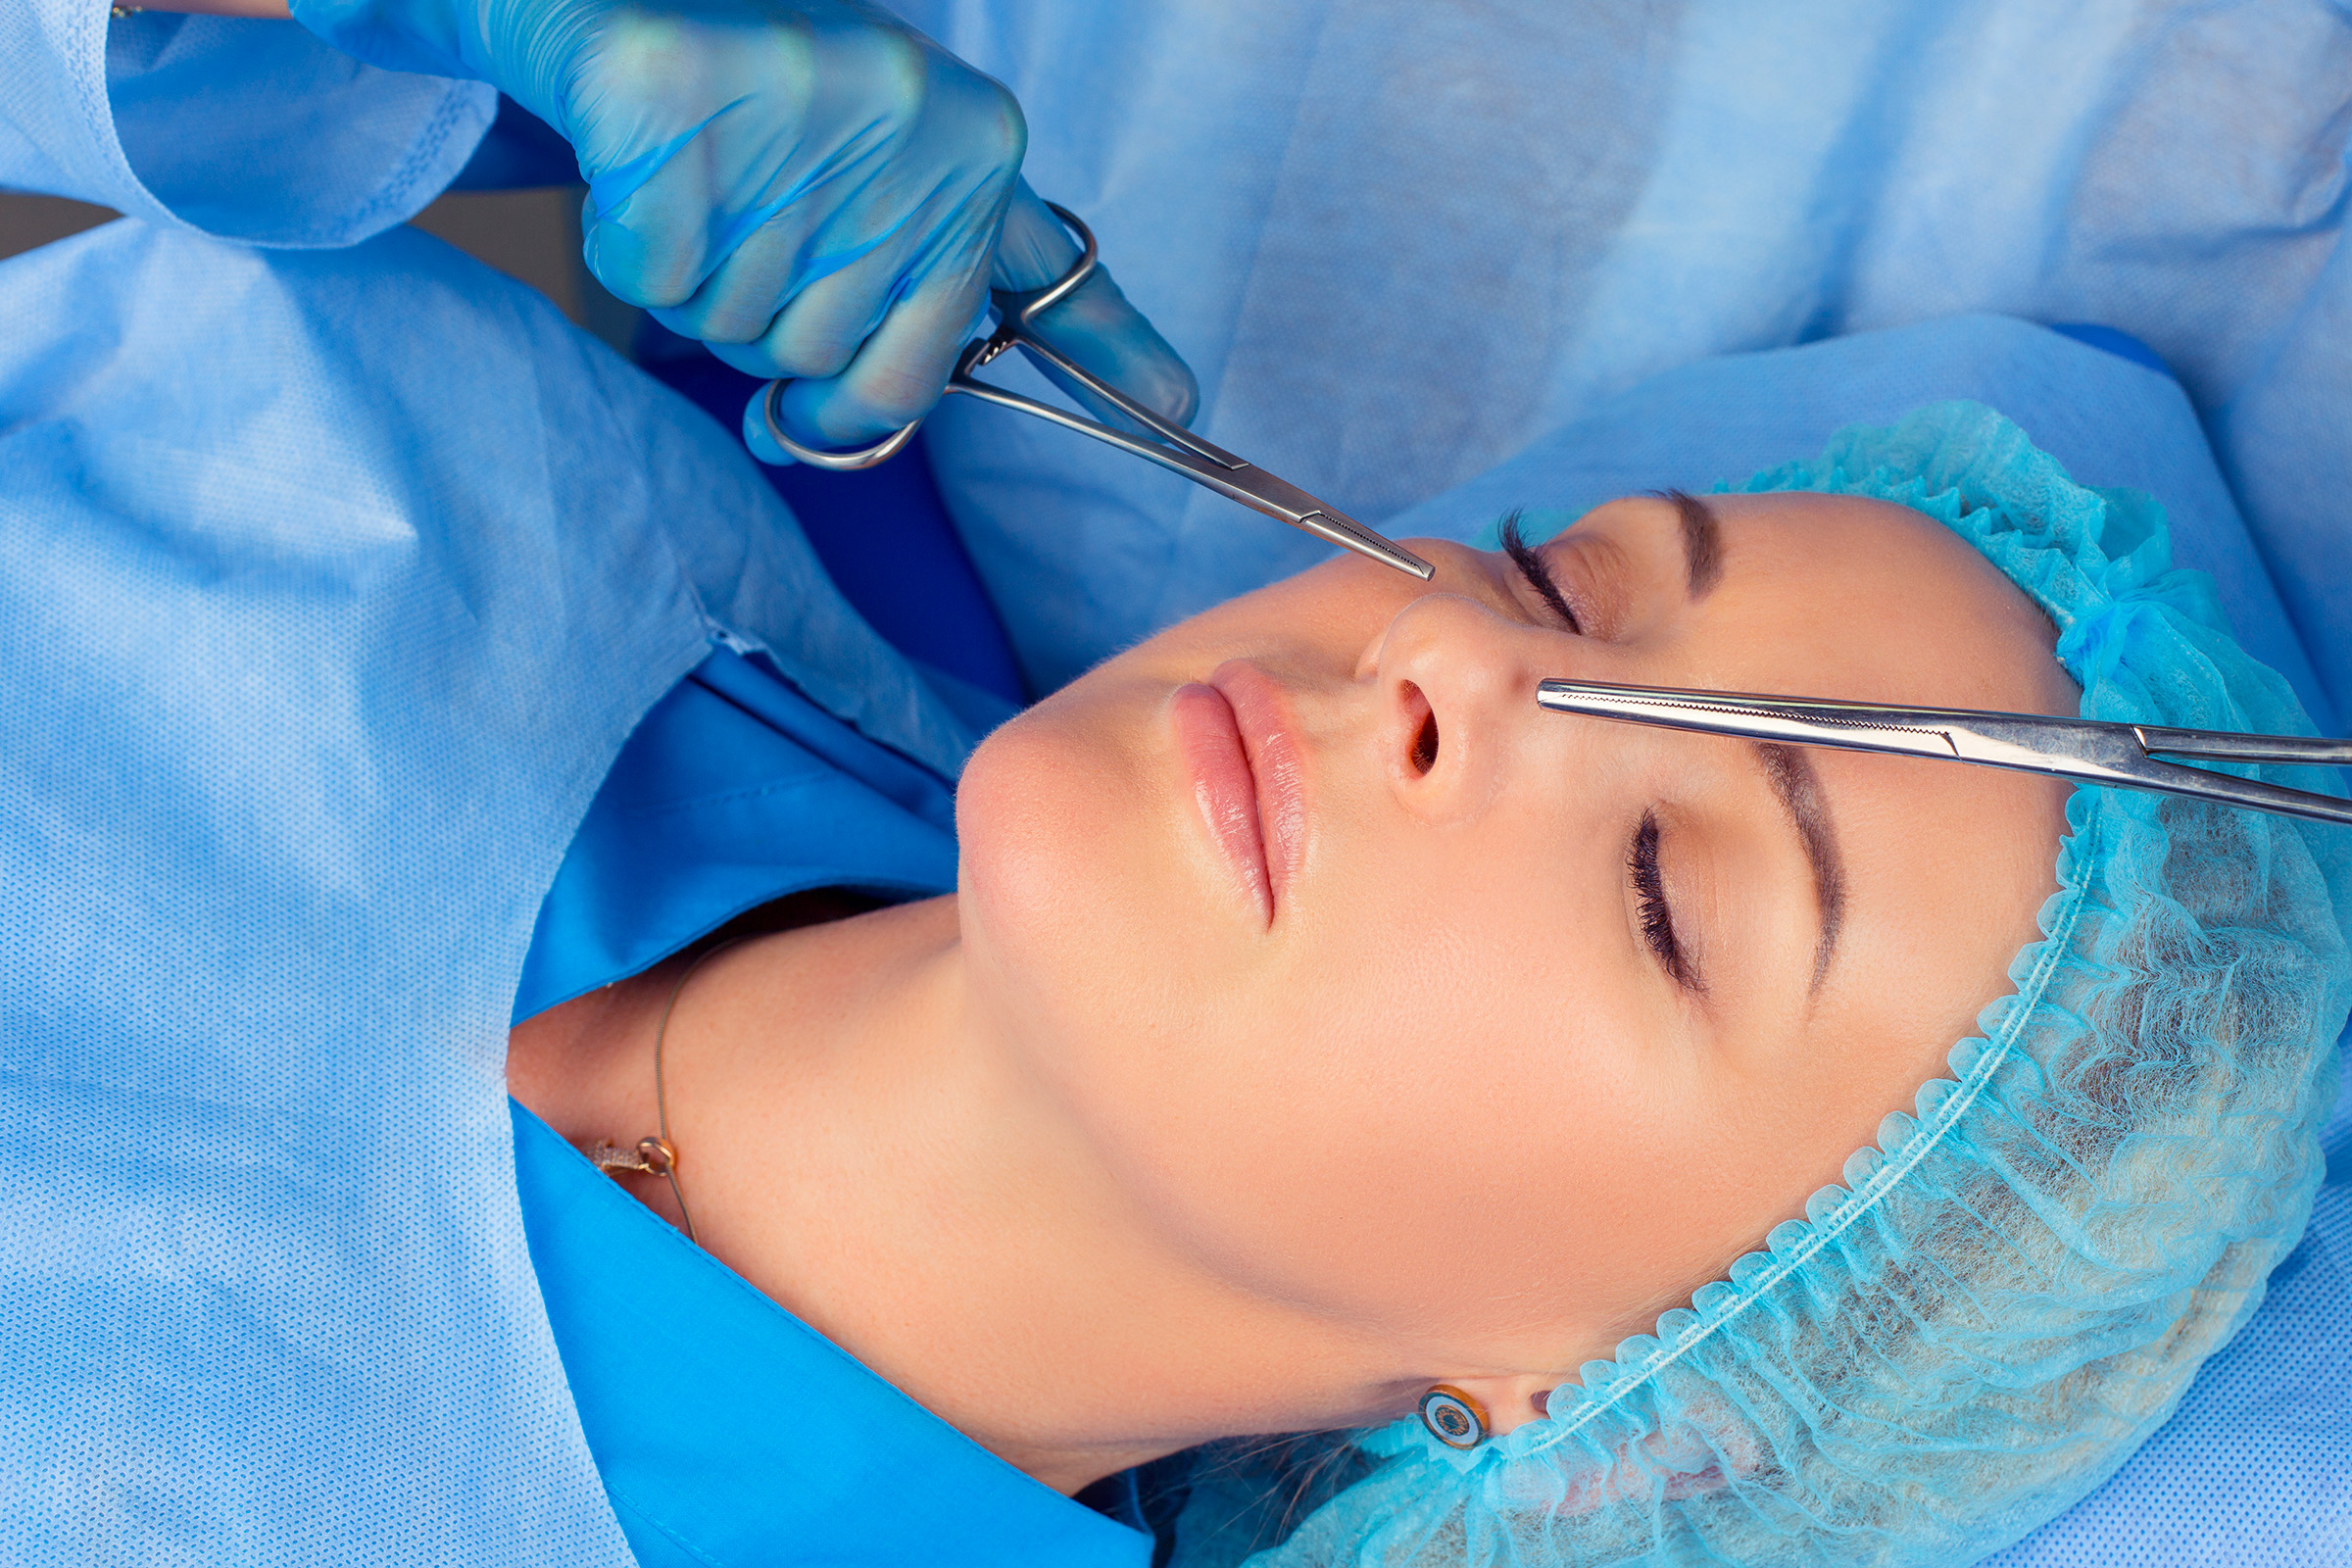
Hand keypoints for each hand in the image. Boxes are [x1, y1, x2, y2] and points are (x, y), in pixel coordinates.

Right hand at [290, 0, 1195, 448]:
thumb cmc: (762, 102)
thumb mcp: (894, 173)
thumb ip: (929, 300)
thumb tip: (907, 428)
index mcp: (976, 144)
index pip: (1026, 304)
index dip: (1096, 359)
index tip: (1185, 406)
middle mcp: (909, 120)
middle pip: (841, 360)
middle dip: (779, 334)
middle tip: (758, 239)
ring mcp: (795, 102)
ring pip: (743, 328)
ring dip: (703, 293)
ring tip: (706, 194)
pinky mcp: (669, 94)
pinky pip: (653, 277)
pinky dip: (631, 253)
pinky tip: (644, 179)